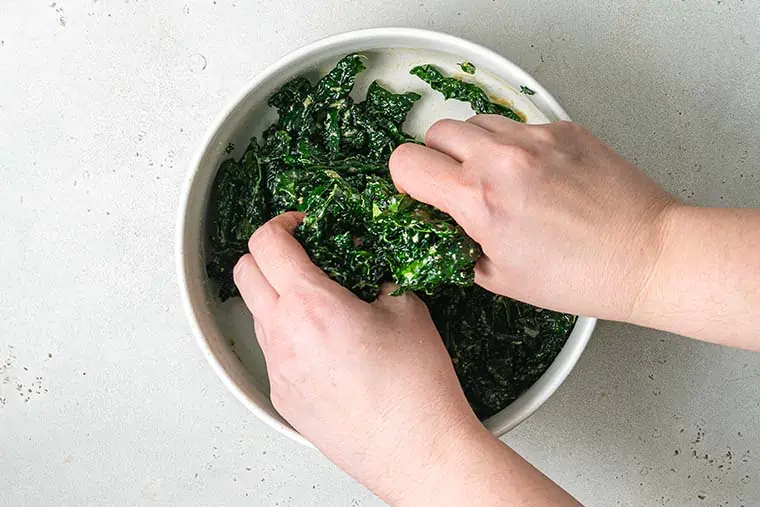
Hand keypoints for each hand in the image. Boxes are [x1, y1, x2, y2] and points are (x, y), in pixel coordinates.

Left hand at [232, 212, 480, 502]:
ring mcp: (278, 370)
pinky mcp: (283, 398)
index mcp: (312, 305)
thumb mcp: (407, 310)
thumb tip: (363, 264)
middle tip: (301, 255)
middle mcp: (283, 336)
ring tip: (321, 304)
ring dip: (277, 296)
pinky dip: (289, 335)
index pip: (266, 242)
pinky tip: (326, 345)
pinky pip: (273, 352)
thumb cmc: (416, 388)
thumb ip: (377, 275)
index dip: (282, 222)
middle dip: (267, 253)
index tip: (301, 224)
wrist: (417, 451)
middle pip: (244, 272)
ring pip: (257, 313)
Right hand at [390, 116, 676, 321]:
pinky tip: (534, 175)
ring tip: (497, 178)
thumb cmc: (580, 276)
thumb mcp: (498, 278)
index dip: (406, 181)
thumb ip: (457, 243)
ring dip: (473, 146)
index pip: (406, 161)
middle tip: (457, 186)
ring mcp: (535, 139)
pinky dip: (513, 146)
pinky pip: (517, 125)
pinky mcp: (563, 129)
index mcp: (479, 199)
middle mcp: (502, 159)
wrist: (645, 255)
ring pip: (476, 121)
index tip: (420, 193)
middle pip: (436, 131)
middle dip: (437, 158)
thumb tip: (441, 224)